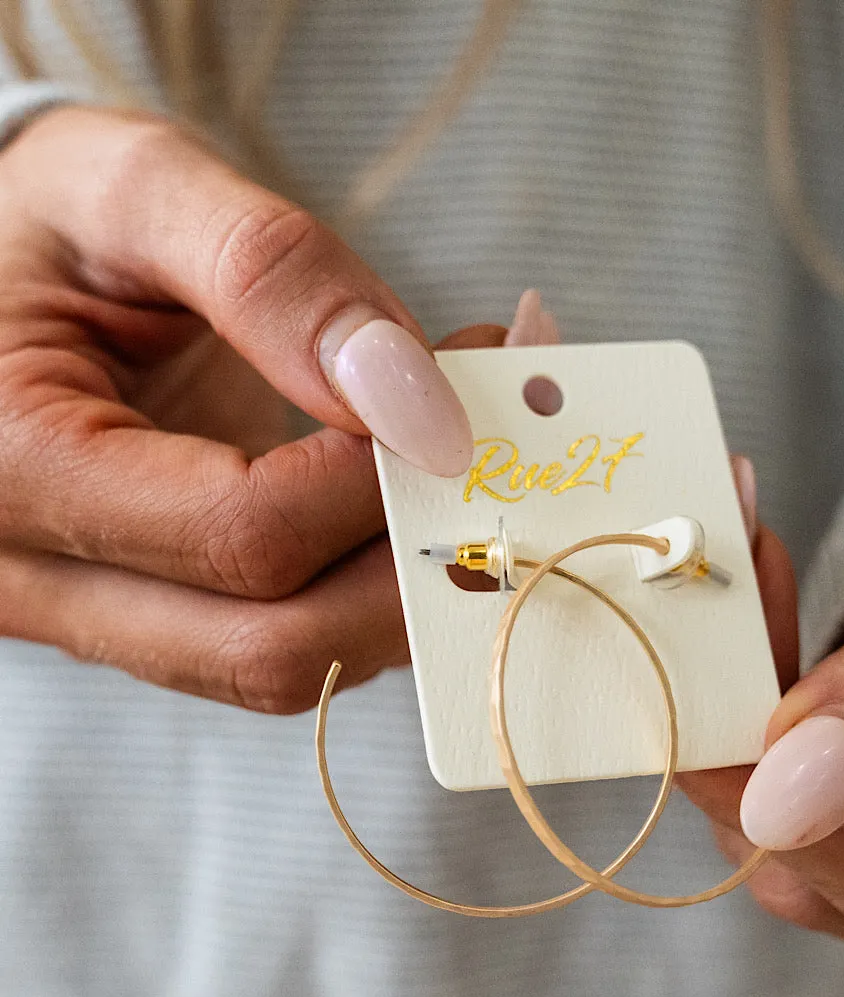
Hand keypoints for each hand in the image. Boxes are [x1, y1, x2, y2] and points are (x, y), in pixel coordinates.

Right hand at [0, 106, 489, 710]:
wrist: (2, 278)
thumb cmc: (49, 220)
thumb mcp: (135, 186)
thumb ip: (269, 271)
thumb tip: (416, 400)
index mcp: (14, 468)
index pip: (243, 533)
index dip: (378, 477)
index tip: (463, 386)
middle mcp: (39, 580)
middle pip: (273, 647)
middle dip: (413, 557)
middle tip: (497, 442)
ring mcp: (98, 620)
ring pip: (291, 665)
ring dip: (406, 578)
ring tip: (464, 453)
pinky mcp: (155, 623)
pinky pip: (287, 642)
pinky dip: (371, 580)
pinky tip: (415, 492)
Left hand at [684, 431, 843, 988]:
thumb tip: (785, 791)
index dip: (788, 815)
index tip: (703, 718)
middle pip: (834, 878)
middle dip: (750, 757)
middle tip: (709, 631)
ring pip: (794, 842)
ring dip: (743, 725)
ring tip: (740, 596)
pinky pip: (797, 798)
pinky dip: (760, 717)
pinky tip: (755, 628)